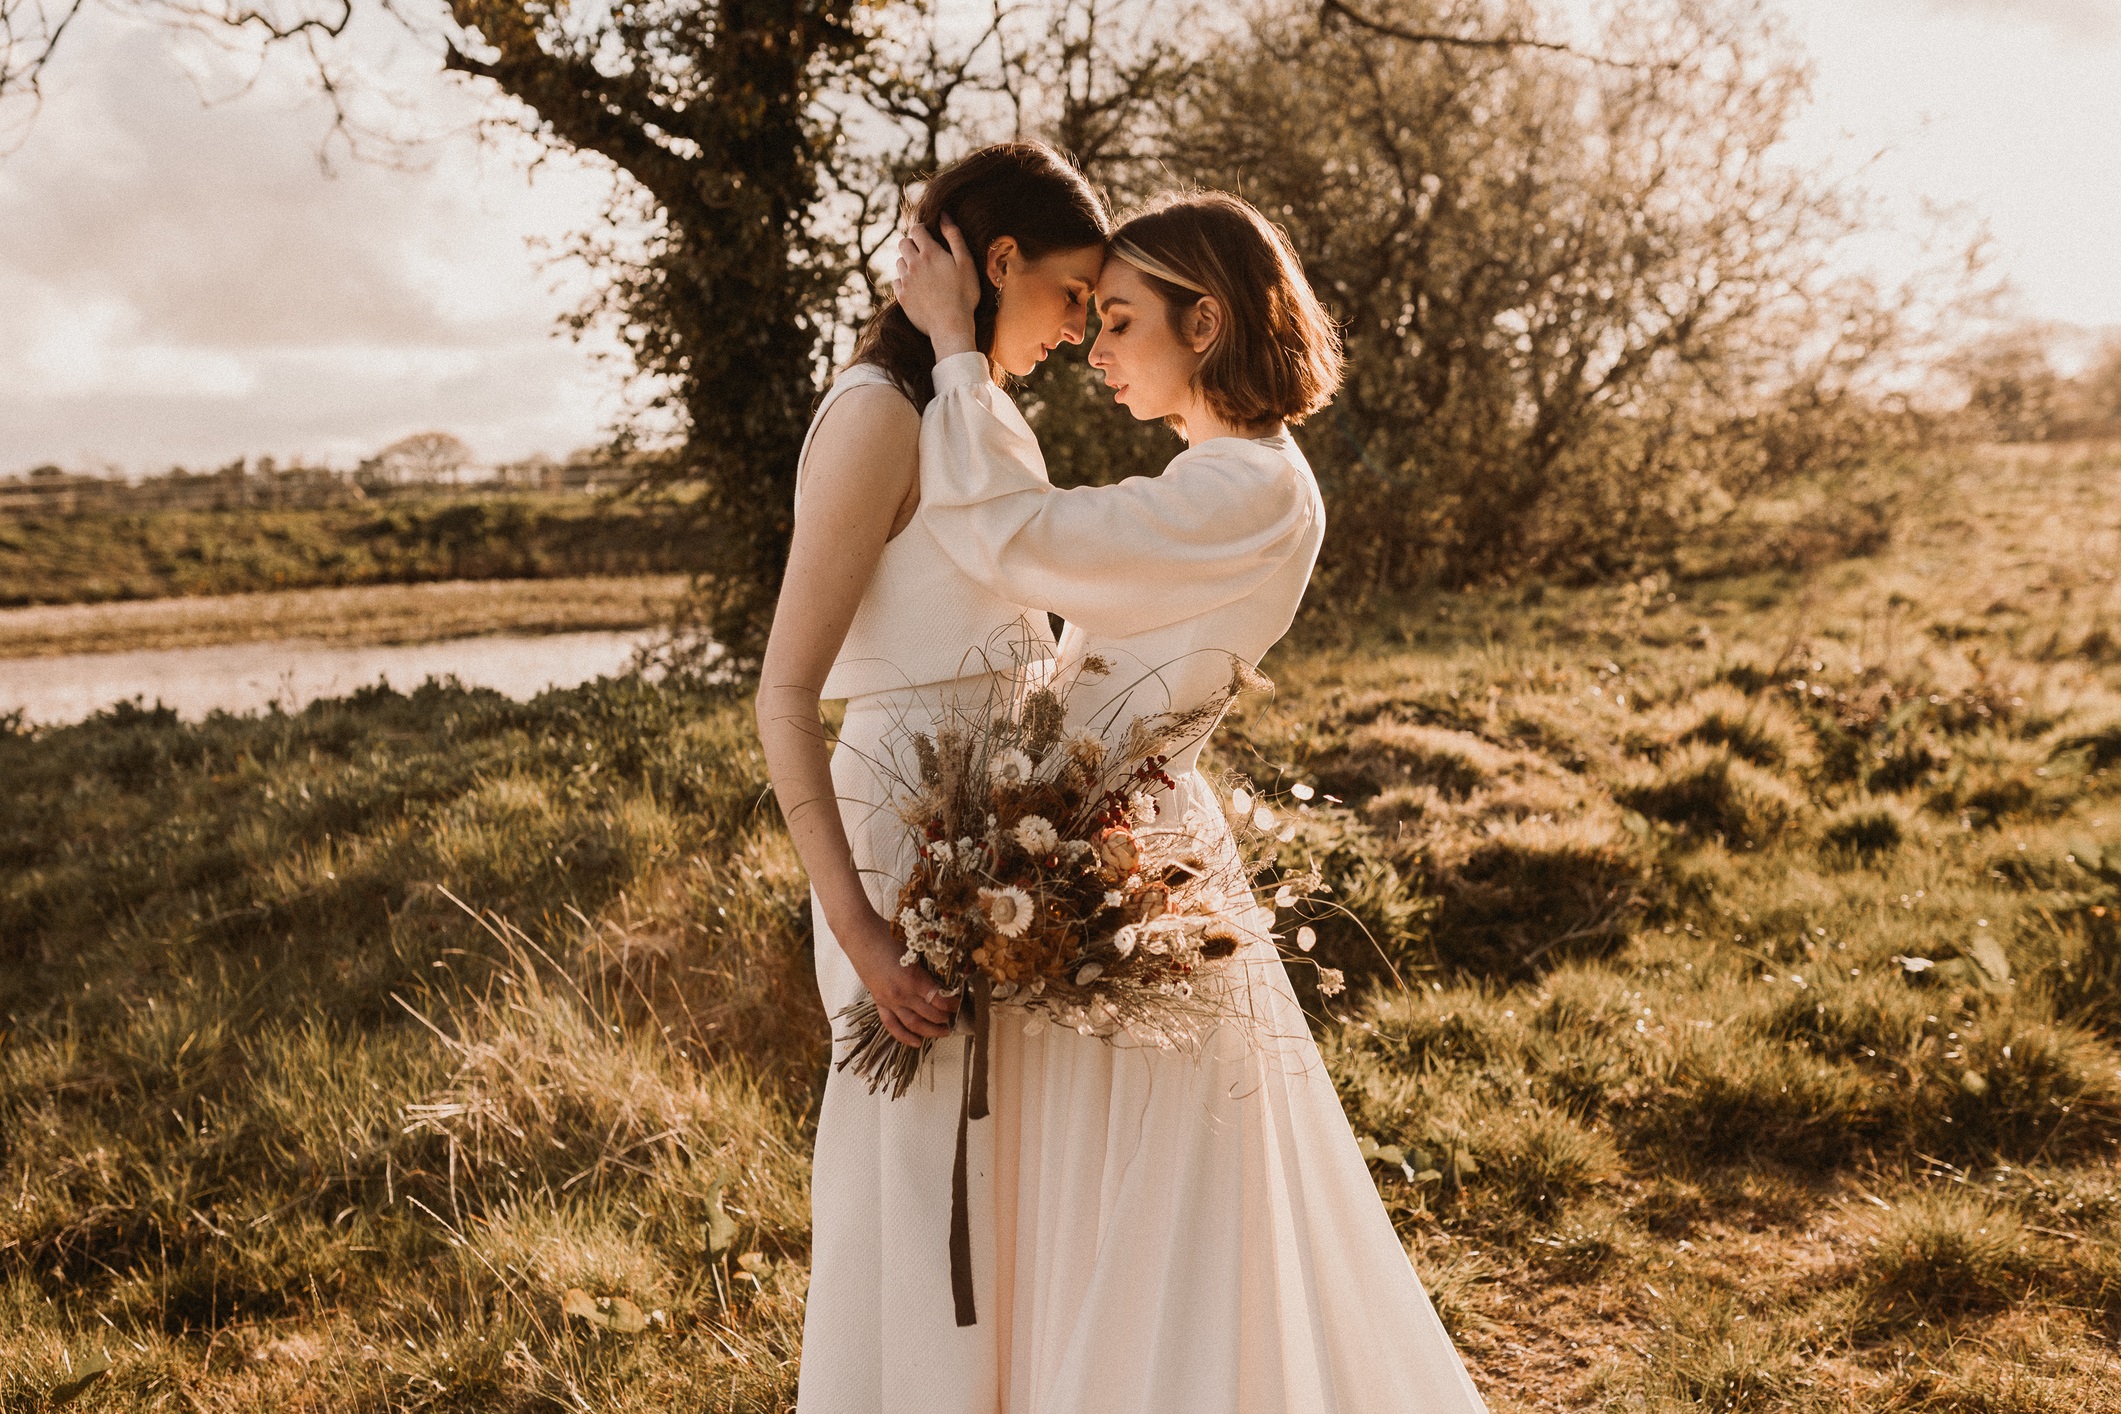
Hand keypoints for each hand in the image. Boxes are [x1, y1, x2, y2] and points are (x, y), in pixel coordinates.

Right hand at [836, 906, 960, 1046]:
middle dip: (945, 1018)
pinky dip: (904, 1036)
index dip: (953, 1005)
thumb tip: (947, 976)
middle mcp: (902, 994)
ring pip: (913, 1025)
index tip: (960, 1003)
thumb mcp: (915, 949)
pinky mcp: (879, 1002)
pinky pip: (891, 1025)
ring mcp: (889, 1000)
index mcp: (914, 979)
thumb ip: (929, 966)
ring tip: (944, 1032)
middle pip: (930, 1015)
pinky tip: (916, 1042)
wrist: (860, 936)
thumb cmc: (889, 936)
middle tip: (955, 1017)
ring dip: (930, 1031)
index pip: (940, 1000)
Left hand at [893, 214, 980, 360]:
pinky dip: (904, 281)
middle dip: (912, 244)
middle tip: (925, 255)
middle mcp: (913, 264)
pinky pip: (896, 281)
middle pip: (903, 243)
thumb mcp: (966, 262)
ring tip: (923, 273)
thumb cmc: (964, 294)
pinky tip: (917, 288)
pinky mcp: (901, 297)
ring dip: (908, 262)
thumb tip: (944, 215)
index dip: (921, 230)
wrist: (951, 326)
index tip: (928, 236)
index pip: (916, 229)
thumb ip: (954, 236)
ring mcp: (905, 281)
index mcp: (930, 253)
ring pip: (899, 262)